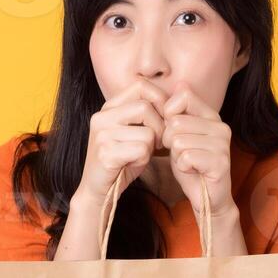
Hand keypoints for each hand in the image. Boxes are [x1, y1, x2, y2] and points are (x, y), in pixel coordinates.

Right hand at [74, 80, 170, 212]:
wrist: (98, 190)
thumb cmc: (122, 160)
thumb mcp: (134, 131)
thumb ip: (148, 114)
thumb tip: (179, 97)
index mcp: (109, 107)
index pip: (141, 86)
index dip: (160, 100)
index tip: (165, 120)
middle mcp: (102, 117)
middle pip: (146, 107)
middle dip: (160, 127)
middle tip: (158, 143)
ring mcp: (102, 135)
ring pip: (147, 132)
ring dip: (151, 147)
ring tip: (140, 155)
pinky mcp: (105, 153)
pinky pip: (141, 149)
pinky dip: (143, 160)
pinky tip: (132, 164)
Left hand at [160, 86, 235, 220]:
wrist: (206, 196)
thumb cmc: (190, 165)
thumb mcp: (179, 135)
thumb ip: (177, 113)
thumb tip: (180, 83)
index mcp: (211, 115)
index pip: (183, 97)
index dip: (168, 115)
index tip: (171, 132)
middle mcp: (220, 126)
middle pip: (176, 122)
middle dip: (169, 141)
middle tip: (181, 153)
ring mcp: (223, 144)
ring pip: (179, 141)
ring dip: (176, 156)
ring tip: (188, 162)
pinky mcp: (221, 162)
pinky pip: (186, 157)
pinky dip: (183, 167)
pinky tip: (192, 170)